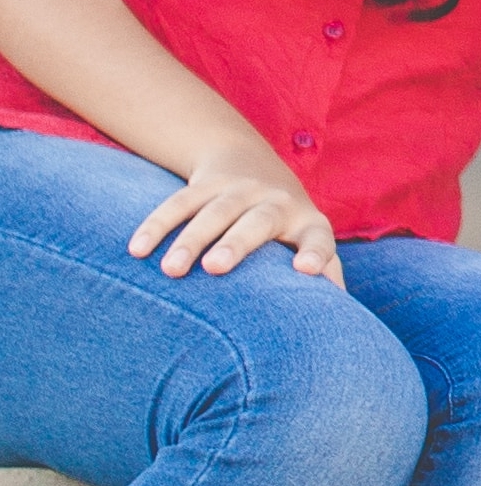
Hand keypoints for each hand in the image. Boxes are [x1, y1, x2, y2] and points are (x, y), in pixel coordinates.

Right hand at [128, 141, 344, 288]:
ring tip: (171, 270)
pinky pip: (179, 202)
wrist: (253, 162)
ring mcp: (240, 189)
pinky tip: (137, 250)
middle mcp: (276, 201)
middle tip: (216, 267)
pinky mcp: (206, 184)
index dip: (315, 252)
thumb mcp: (309, 241)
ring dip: (191, 239)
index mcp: (307, 222)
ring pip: (214, 211)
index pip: (319, 238)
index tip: (306, 270)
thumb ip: (325, 275)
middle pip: (259, 220)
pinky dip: (157, 225)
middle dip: (238, 243)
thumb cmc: (286, 226)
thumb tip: (338, 323)